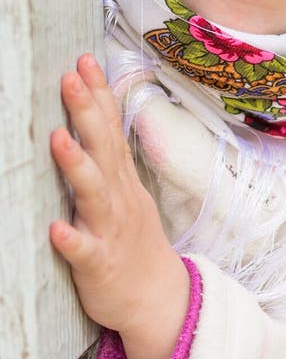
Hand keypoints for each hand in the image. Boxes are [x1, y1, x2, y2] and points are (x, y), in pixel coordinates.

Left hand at [50, 54, 188, 358]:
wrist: (157, 298)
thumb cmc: (132, 239)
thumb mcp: (125, 190)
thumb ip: (107, 156)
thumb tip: (91, 115)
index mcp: (121, 177)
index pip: (110, 126)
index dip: (98, 93)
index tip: (84, 60)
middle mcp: (118, 196)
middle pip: (103, 148)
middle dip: (86, 111)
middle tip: (69, 77)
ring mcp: (110, 229)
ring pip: (94, 193)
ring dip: (77, 165)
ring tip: (58, 139)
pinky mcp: (99, 264)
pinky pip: (85, 252)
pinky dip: (71, 240)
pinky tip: (55, 228)